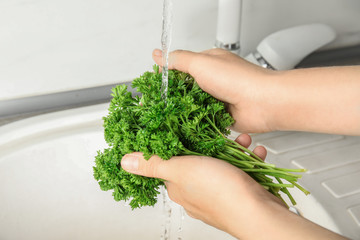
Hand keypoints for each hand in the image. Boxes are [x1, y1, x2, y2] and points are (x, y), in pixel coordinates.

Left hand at [121, 134, 279, 238]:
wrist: (260, 213)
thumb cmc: (221, 193)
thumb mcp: (181, 170)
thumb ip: (154, 164)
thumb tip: (125, 163)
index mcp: (179, 187)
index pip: (169, 163)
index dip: (175, 144)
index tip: (182, 129)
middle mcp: (196, 192)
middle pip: (196, 160)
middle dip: (209, 143)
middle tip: (218, 134)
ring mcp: (218, 193)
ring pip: (220, 163)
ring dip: (232, 149)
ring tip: (240, 142)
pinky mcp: (237, 192)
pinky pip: (239, 170)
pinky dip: (246, 159)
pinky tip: (253, 153)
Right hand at [152, 48, 359, 135]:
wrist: (264, 103)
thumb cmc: (238, 79)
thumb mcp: (201, 63)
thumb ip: (178, 60)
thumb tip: (158, 55)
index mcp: (209, 62)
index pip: (181, 66)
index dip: (166, 76)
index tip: (154, 86)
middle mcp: (213, 80)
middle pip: (186, 88)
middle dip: (173, 96)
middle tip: (159, 105)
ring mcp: (217, 98)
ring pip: (193, 105)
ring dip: (184, 110)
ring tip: (169, 117)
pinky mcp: (222, 115)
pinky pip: (203, 119)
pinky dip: (196, 122)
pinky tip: (187, 125)